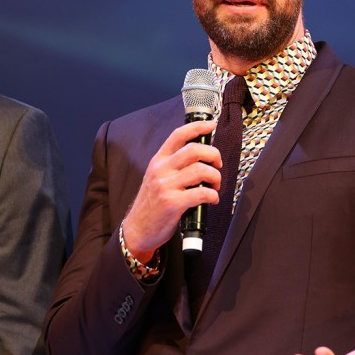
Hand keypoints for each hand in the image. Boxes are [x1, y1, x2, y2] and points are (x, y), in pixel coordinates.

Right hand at [122, 119, 220, 259]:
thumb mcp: (157, 177)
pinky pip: (201, 193)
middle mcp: (161, 170)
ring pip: (201, 170)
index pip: (178, 135)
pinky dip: (213, 195)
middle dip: (213, 155)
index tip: (211, 125)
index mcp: (158, 160)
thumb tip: (202, 153)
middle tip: (217, 165)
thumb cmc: (152, 204)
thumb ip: (174, 164)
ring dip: (215, 177)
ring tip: (215, 186)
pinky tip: (212, 199)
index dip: (197, 127)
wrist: (137, 229)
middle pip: (194, 150)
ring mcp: (166, 186)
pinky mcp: (172, 203)